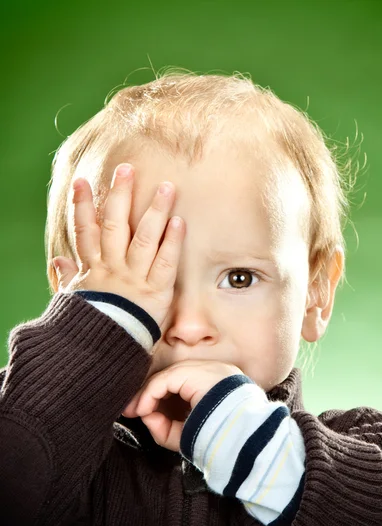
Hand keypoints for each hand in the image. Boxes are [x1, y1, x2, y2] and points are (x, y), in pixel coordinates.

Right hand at [51, 163, 185, 329]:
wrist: (106, 354)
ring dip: (153, 210)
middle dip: (119, 196)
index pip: (84, 231)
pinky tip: (179, 221)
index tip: (81, 181)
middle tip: (125, 169)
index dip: (81, 206)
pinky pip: (165, 262)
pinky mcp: (157, 291)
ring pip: (143, 238)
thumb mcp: (76, 301)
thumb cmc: (94, 326)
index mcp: (93, 269)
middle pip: (114, 225)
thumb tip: (56, 261)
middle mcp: (113, 268)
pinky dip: (172, 241)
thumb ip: (68, 279)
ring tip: (165, 186)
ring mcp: (135, 278)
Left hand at [123, 360, 243, 451]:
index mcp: (219, 384)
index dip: (159, 396)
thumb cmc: (222, 440)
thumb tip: (145, 415)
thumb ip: (166, 428)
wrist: (243, 438)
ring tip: (136, 412)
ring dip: (148, 395)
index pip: (182, 383)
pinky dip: (150, 394)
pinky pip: (165, 380)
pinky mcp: (197, 372)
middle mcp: (214, 371)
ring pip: (168, 376)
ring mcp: (207, 369)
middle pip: (173, 377)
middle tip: (129, 411)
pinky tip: (143, 409)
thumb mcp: (190, 435)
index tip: (141, 413)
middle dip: (149, 394)